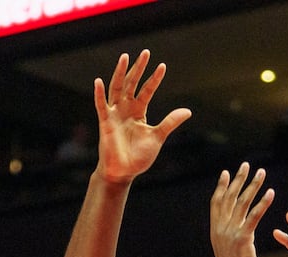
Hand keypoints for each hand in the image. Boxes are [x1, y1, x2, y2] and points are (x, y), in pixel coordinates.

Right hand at [93, 50, 191, 184]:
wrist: (123, 172)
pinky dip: (99, 94)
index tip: (163, 66)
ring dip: (120, 73)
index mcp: (139, 111)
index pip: (147, 90)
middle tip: (146, 52)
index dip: (154, 79)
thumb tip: (188, 111)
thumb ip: (170, 122)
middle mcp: (126, 109)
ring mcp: (115, 113)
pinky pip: (101, 105)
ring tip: (125, 57)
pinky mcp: (105, 122)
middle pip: (132, 83)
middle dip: (139, 68)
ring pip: (116, 88)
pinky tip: (99, 81)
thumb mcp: (158, 137)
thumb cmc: (138, 157)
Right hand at [210, 163, 272, 256]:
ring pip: (242, 203)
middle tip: (246, 164)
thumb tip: (234, 229)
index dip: (222, 187)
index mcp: (216, 231)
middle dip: (238, 179)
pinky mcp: (243, 238)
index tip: (227, 172)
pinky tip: (270, 192)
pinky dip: (263, 202)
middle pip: (229, 197)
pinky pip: (254, 216)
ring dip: (253, 185)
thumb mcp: (227, 252)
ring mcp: (230, 232)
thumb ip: (229, 237)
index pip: (217, 203)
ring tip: (262, 172)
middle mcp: (220, 228)